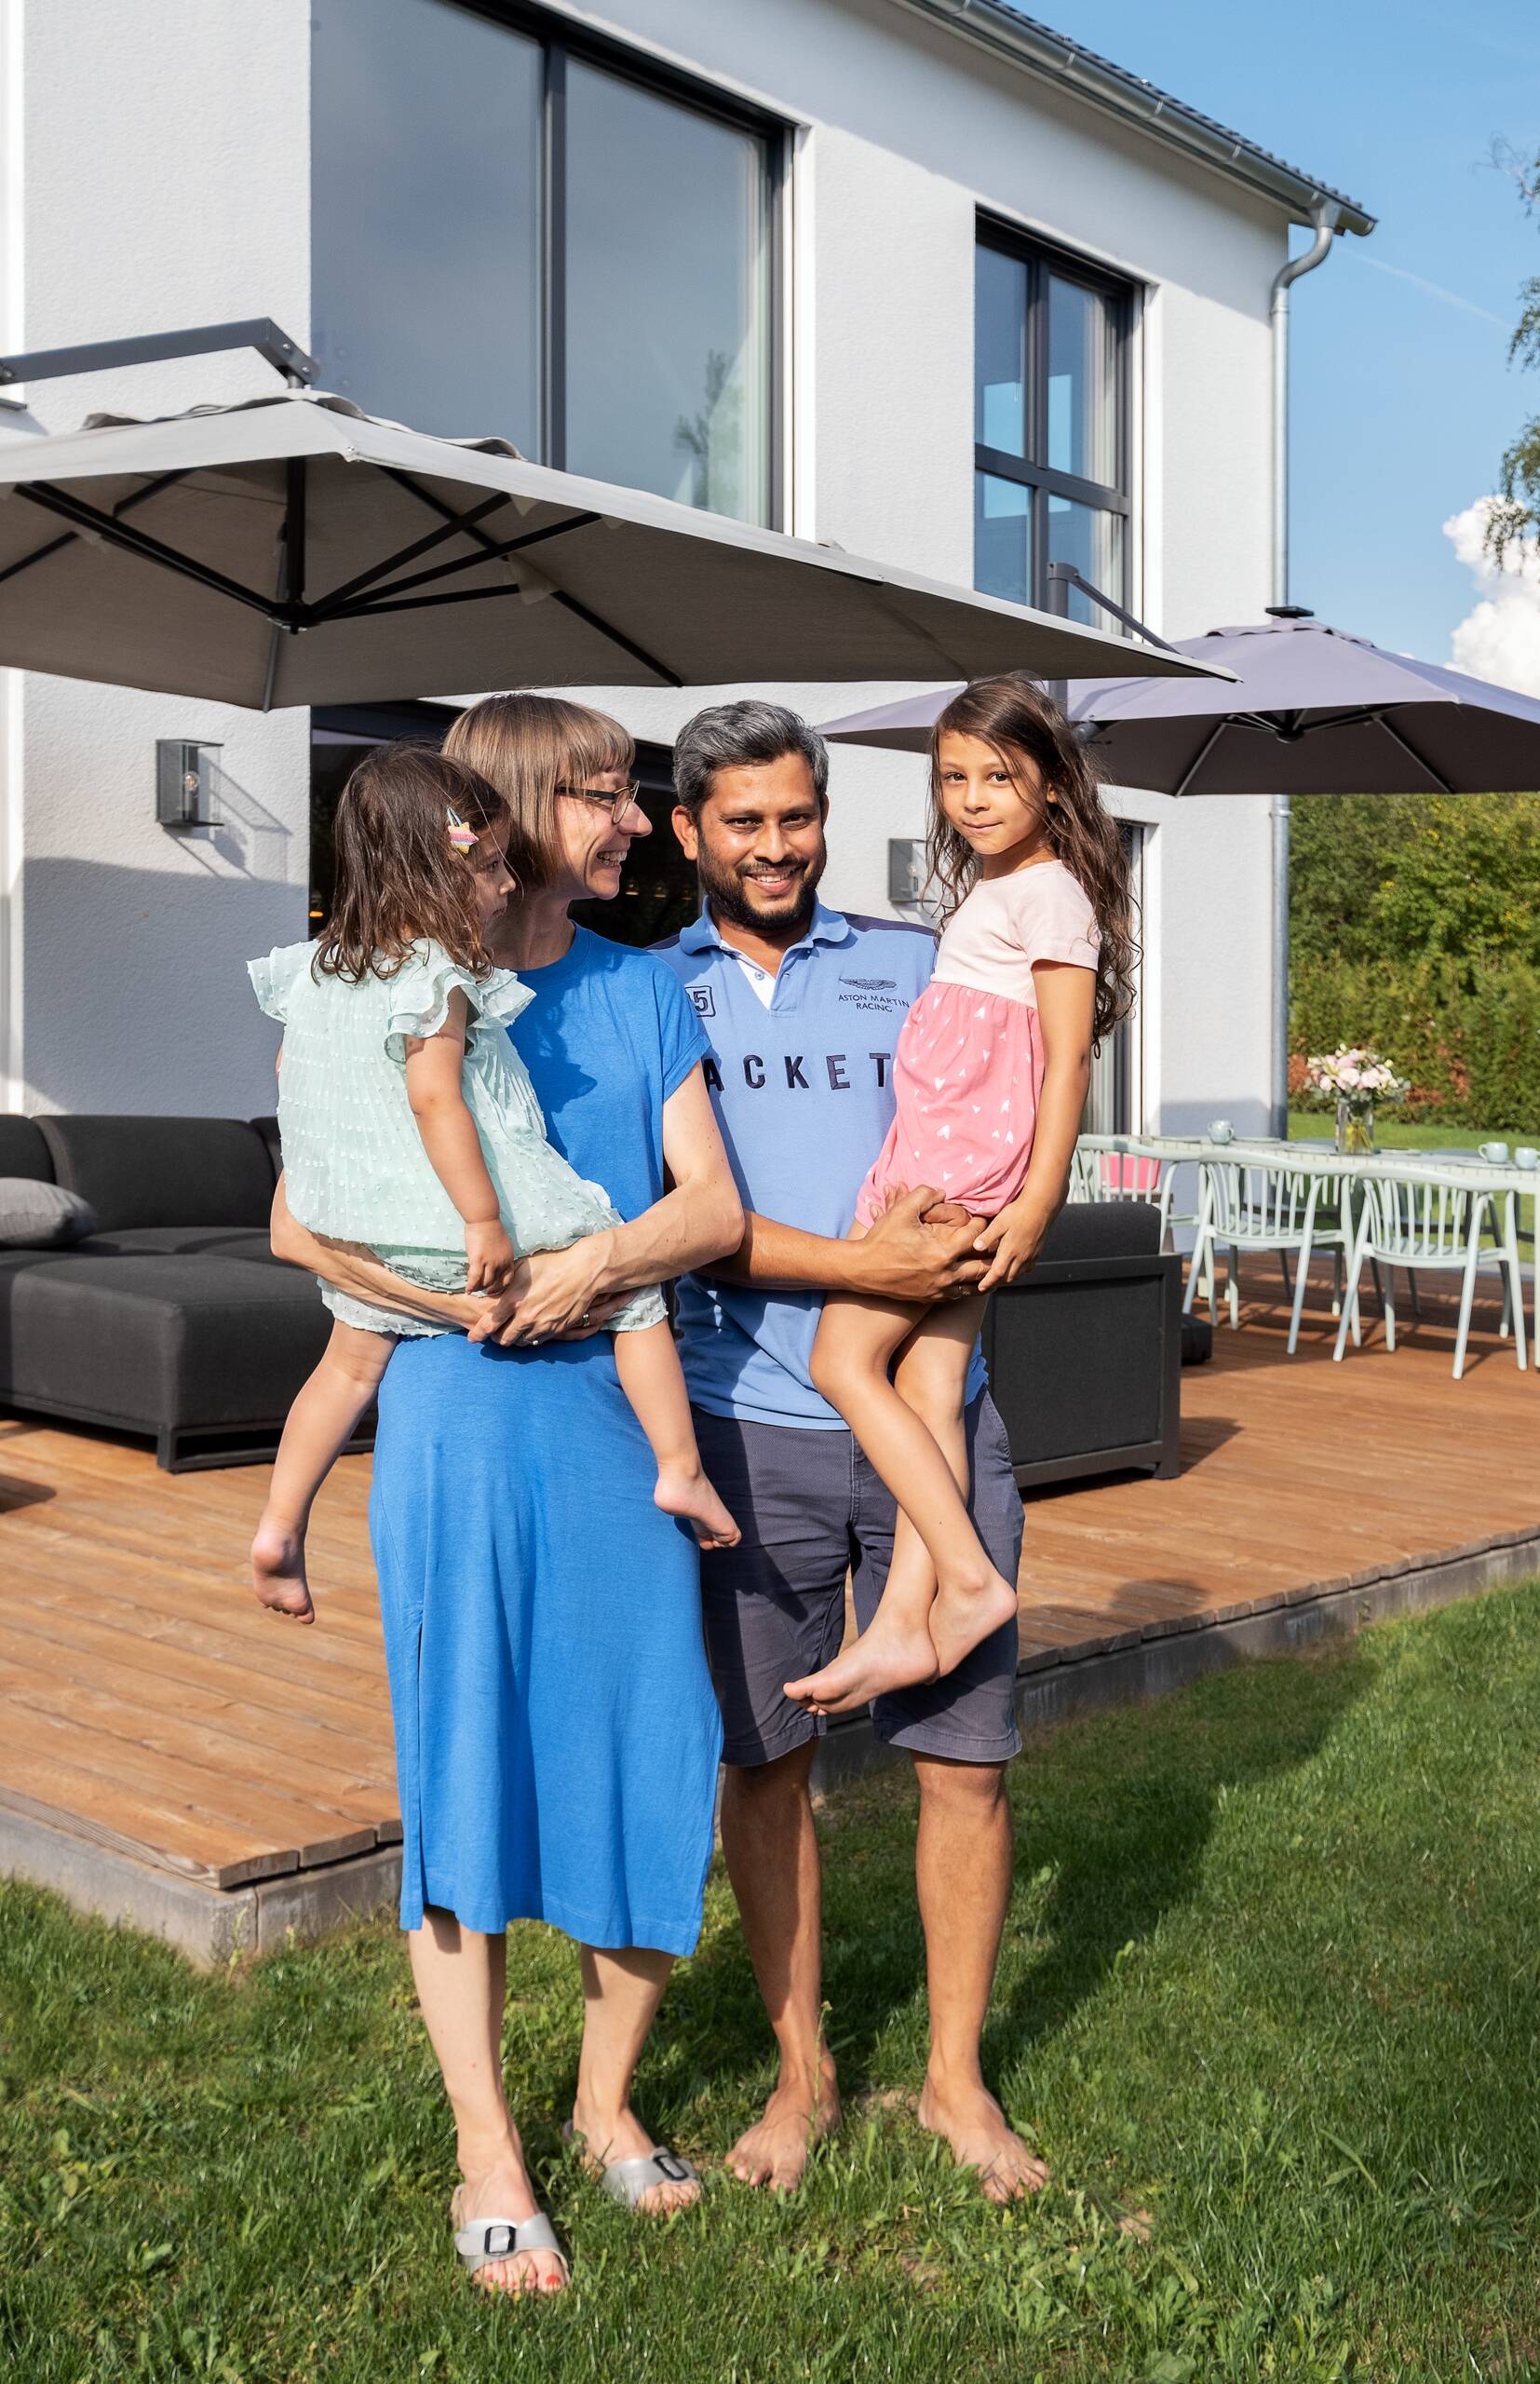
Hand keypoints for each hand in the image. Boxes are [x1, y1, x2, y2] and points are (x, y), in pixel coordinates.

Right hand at [465, 1219, 516, 1294]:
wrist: (484, 1219)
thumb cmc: (491, 1228)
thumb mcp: (503, 1244)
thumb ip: (500, 1256)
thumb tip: (492, 1264)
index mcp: (509, 1259)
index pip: (508, 1279)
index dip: (501, 1287)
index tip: (494, 1289)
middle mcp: (502, 1263)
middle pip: (496, 1283)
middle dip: (489, 1289)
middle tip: (483, 1290)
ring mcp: (490, 1262)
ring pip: (485, 1283)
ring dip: (479, 1287)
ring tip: (474, 1288)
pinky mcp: (478, 1260)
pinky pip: (475, 1278)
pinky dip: (471, 1286)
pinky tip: (468, 1289)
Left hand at [468, 1233, 617, 1345]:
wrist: (583, 1272)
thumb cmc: (552, 1264)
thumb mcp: (523, 1268)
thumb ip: (505, 1284)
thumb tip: (491, 1293)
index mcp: (514, 1300)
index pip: (489, 1324)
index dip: (478, 1333)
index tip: (473, 1338)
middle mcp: (526, 1316)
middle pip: (504, 1339)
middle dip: (496, 1338)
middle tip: (494, 1335)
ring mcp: (542, 1325)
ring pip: (521, 1342)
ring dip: (514, 1339)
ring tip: (513, 1332)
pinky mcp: (557, 1330)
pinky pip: (538, 1341)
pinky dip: (531, 1338)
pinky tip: (531, 1330)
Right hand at [850, 1184, 987, 1302]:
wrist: (862, 1269)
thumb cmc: (882, 1239)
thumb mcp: (901, 1210)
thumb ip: (924, 1195)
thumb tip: (942, 1192)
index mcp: (943, 1253)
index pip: (976, 1238)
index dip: (981, 1225)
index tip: (981, 1219)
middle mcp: (945, 1275)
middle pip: (983, 1267)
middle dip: (991, 1254)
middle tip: (995, 1243)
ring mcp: (939, 1290)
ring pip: (975, 1287)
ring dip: (984, 1275)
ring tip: (990, 1264)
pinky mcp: (930, 1299)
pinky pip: (959, 1296)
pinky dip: (968, 1287)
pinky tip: (969, 1278)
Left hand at [973, 1198, 1050, 1293]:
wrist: (1041, 1207)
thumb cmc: (1018, 1212)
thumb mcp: (999, 1222)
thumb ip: (988, 1236)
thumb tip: (976, 1247)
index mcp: (1010, 1251)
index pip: (997, 1273)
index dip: (988, 1282)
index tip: (981, 1288)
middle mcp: (1021, 1257)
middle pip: (1008, 1277)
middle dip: (997, 1282)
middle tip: (987, 1282)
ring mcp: (1031, 1256)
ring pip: (1019, 1274)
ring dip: (1008, 1277)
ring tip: (999, 1276)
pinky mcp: (1037, 1252)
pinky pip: (1028, 1268)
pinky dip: (1019, 1271)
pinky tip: (1015, 1266)